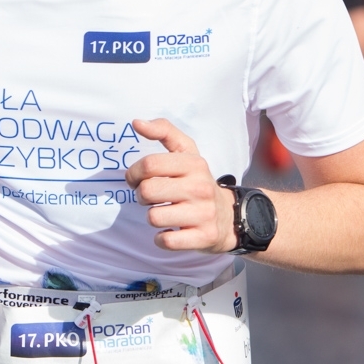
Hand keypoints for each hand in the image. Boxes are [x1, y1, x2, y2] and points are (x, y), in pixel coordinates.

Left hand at [124, 118, 235, 254]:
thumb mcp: (187, 152)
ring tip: (163, 213)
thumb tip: (136, 122)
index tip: (136, 179)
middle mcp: (201, 187)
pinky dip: (161, 239)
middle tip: (151, 197)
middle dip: (141, 196)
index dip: (133, 173)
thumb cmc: (198, 181)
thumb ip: (163, 131)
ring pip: (153, 217)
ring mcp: (204, 213)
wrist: (230, 216)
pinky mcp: (204, 237)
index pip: (149, 164)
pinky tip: (170, 231)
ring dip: (152, 217)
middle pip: (147, 191)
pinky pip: (166, 241)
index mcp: (195, 164)